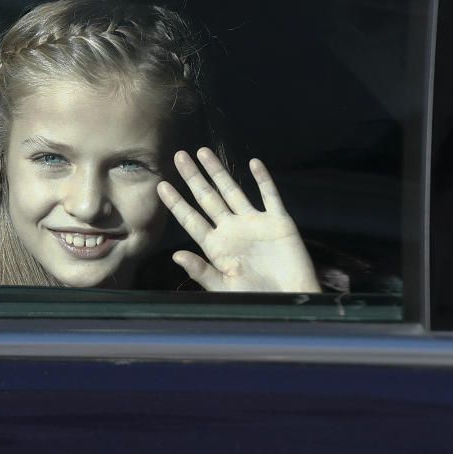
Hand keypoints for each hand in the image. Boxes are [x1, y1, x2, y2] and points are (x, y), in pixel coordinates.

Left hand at [156, 148, 319, 292]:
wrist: (291, 301)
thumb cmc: (256, 300)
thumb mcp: (225, 288)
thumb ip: (201, 271)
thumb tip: (175, 255)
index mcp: (216, 246)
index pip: (191, 219)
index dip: (176, 203)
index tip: (161, 186)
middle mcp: (232, 230)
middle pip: (208, 198)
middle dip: (193, 177)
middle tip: (178, 156)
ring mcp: (254, 223)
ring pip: (233, 191)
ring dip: (219, 172)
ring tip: (202, 152)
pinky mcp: (278, 221)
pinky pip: (269, 195)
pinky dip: (263, 179)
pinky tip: (254, 163)